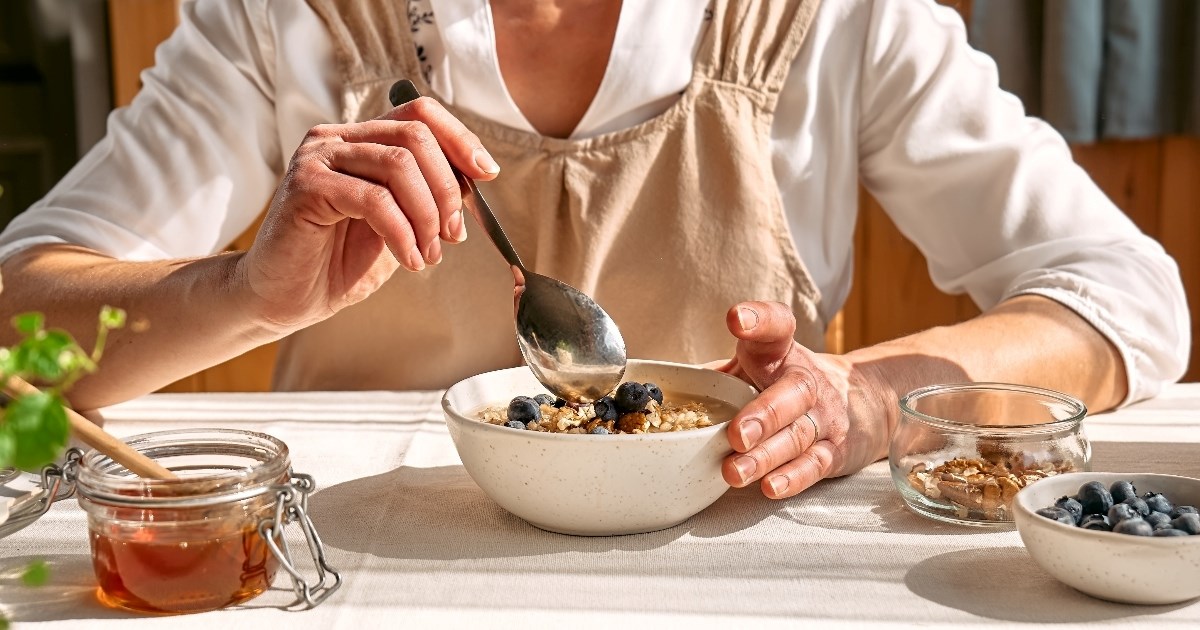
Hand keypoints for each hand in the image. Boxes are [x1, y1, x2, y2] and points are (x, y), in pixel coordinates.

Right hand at [239, 97, 499, 331]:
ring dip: (427, 215)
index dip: (460, 139)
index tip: (487, 174)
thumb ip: (428, 196)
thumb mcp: (401, 223)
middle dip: (447, 188)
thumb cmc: (339, 263)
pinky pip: (374, 200)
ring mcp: (318, 157)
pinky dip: (402, 233)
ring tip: (427, 253)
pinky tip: (408, 260)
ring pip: (399, 165)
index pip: (420, 114)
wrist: (286, 298)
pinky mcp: (306, 185)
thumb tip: (476, 179)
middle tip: (452, 234)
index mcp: (362, 139)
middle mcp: (337, 138)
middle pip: (415, 136)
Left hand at [717, 301, 892, 498]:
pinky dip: (792, 478)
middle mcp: (807, 380)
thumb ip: (718, 374)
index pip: (776, 326)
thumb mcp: (757, 366)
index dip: (759, 319)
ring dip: (766, 456)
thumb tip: (664, 394)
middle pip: (792, 393)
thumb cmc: (784, 383)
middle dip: (763, 415)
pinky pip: (814, 465)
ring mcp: (824, 416)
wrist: (858, 400)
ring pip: (798, 435)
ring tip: (735, 472)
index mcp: (781, 352)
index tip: (737, 319)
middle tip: (736, 435)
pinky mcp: (835, 450)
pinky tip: (770, 487)